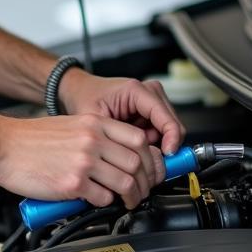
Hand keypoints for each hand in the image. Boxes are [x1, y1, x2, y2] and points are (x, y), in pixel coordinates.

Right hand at [0, 112, 165, 209]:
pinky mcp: (73, 183)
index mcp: (93, 123)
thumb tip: (120, 157)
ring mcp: (84, 161)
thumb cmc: (30, 139)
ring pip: (126, 183)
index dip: (150, 158)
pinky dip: (104, 203)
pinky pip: (103, 198)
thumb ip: (96, 137)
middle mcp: (92, 139)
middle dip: (145, 182)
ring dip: (130, 197)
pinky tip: (96, 200)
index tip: (150, 169)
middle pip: (138, 163)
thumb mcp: (69, 125)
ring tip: (125, 201)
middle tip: (141, 191)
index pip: (139, 139)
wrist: (2, 147)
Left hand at [58, 68, 184, 155]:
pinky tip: (132, 143)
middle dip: (162, 145)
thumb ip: (111, 138)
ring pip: (168, 131)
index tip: (167, 158)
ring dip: (154, 144)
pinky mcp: (152, 109)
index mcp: (137, 91)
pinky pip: (160, 131)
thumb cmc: (85, 97)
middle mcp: (150, 91)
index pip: (166, 119)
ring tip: (130, 147)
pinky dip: (150, 141)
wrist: (79, 89)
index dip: (171, 141)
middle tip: (143, 160)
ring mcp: (153, 99)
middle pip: (172, 126)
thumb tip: (130, 162)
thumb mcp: (94, 119)